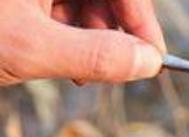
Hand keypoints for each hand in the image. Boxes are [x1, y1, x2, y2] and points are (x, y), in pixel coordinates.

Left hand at [0, 0, 165, 85]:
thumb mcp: (32, 49)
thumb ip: (95, 56)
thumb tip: (148, 62)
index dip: (143, 21)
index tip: (153, 58)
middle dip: (113, 33)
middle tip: (110, 69)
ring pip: (85, 4)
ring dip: (89, 39)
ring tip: (74, 68)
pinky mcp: (24, 2)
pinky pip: (59, 8)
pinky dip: (65, 36)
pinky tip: (53, 56)